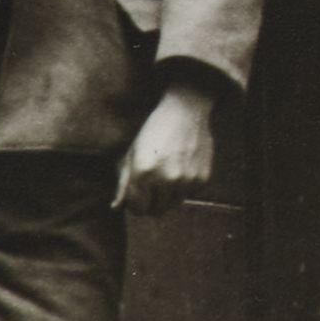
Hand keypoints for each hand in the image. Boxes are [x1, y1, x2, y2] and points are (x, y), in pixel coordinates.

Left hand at [115, 81, 215, 212]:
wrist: (185, 109)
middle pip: (157, 211)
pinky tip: (182, 167)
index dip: (135, 204)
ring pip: (174, 204)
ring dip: (169, 196)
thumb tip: (116, 207)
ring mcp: (187, 180)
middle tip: (151, 188)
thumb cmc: (153, 129)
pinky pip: (190, 194)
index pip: (138, 209)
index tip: (137, 196)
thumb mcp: (132, 152)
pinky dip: (185, 187)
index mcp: (143, 172)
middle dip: (152, 203)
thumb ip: (124, 182)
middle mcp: (166, 180)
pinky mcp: (202, 178)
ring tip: (167, 175)